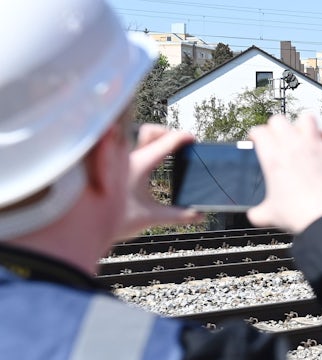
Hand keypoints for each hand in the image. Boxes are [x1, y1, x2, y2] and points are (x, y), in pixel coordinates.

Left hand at [115, 124, 202, 240]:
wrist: (84, 227)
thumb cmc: (112, 220)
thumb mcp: (150, 218)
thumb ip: (178, 215)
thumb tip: (198, 215)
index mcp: (141, 164)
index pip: (166, 142)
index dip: (183, 138)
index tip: (193, 139)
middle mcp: (129, 159)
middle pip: (150, 132)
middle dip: (166, 133)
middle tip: (179, 144)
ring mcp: (119, 162)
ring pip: (137, 139)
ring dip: (153, 141)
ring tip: (166, 152)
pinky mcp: (112, 169)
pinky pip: (130, 151)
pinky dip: (143, 151)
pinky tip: (148, 165)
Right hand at [246, 115, 321, 232]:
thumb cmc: (297, 215)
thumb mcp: (269, 215)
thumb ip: (259, 212)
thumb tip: (255, 215)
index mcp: (273, 158)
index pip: (258, 132)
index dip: (255, 135)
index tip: (257, 141)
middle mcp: (293, 147)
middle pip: (279, 120)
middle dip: (276, 127)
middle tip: (278, 139)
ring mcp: (315, 147)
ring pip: (307, 118)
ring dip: (304, 126)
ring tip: (303, 138)